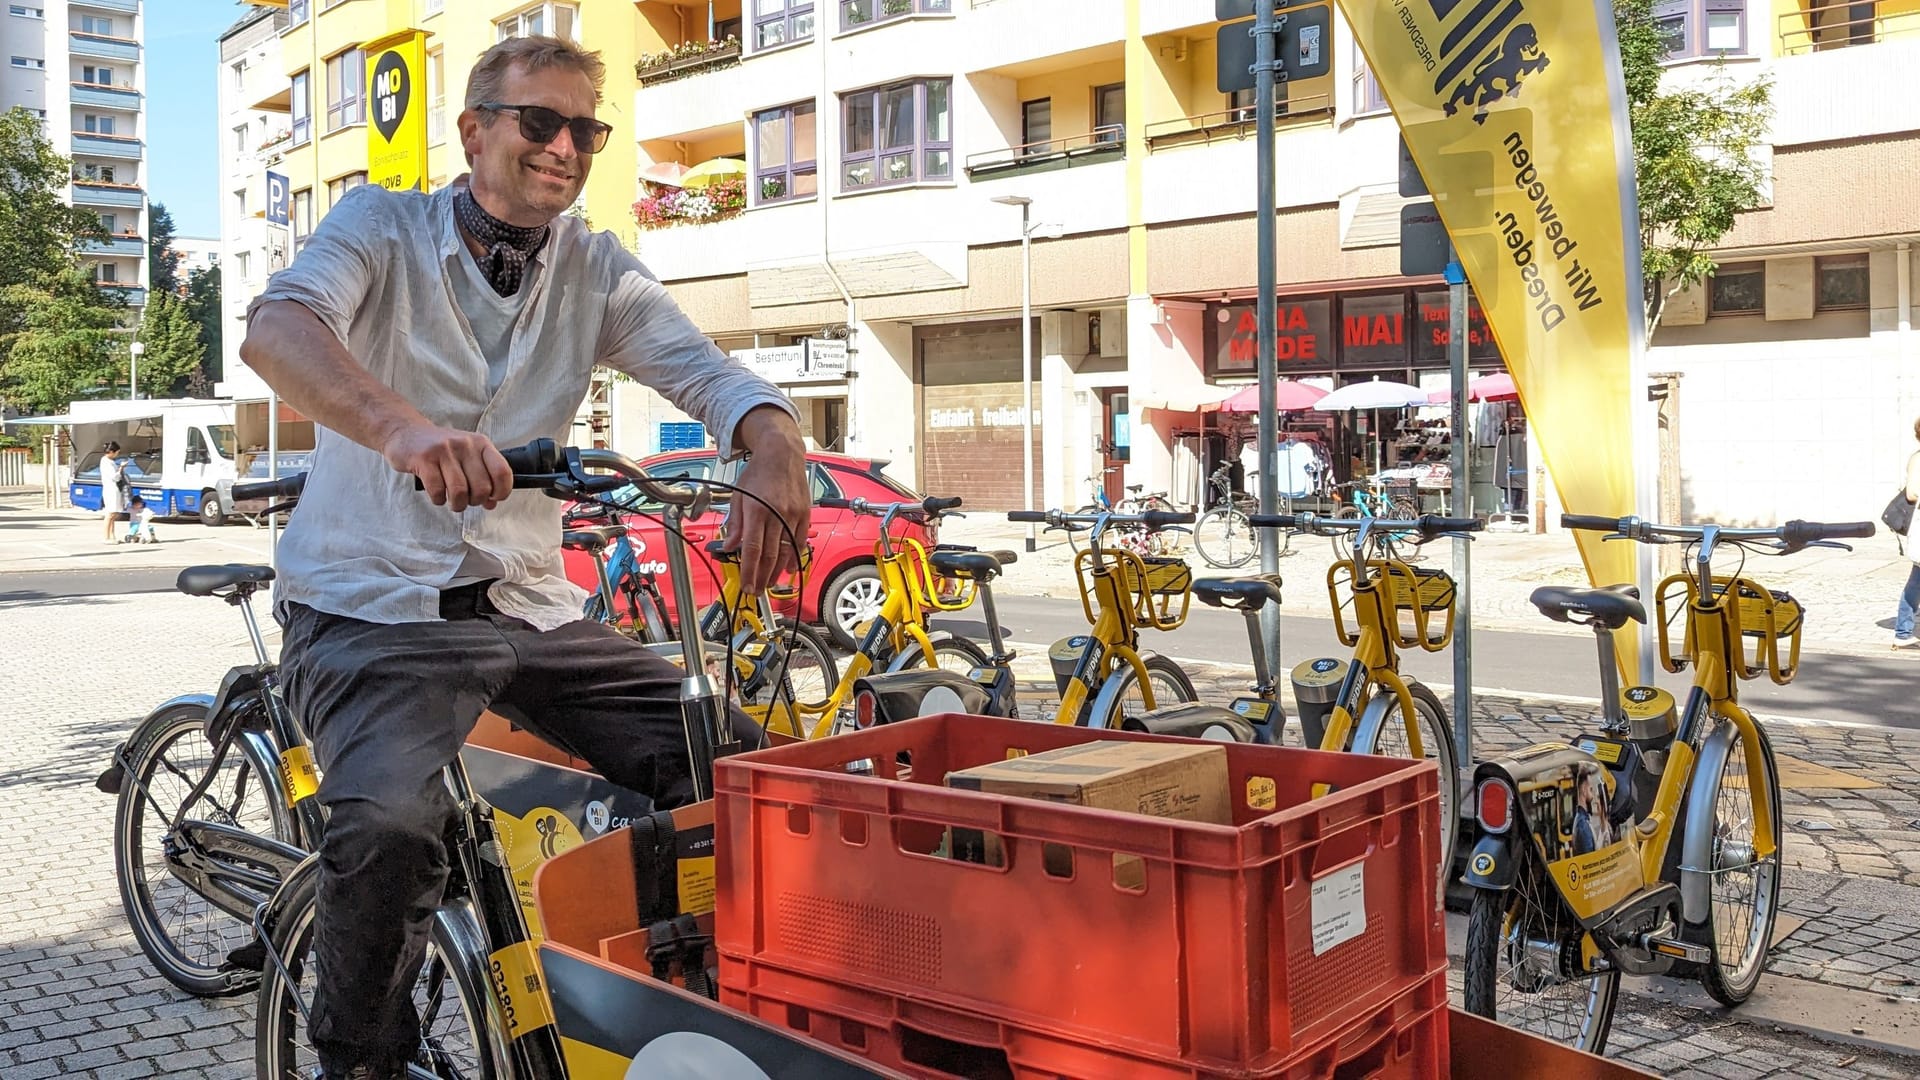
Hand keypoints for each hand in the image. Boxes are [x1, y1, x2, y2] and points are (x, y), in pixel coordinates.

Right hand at [382, 424, 511, 511]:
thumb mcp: (466, 457)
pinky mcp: (424, 459)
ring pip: (460, 491)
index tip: (492, 498)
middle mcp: (465, 444)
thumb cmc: (440, 449)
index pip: (502, 471)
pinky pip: (437, 490)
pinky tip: (437, 495)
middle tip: (466, 500)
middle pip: (482, 487)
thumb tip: (492, 503)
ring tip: (453, 502)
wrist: (405, 432)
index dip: (501, 491)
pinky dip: (439, 499)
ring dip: (458, 504)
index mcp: (481, 443)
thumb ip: (482, 478)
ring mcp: (444, 450)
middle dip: (475, 501)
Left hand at [724, 407, 809, 594]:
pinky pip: (799, 541)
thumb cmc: (758, 471)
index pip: (752, 549)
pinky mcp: (804, 514)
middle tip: (756, 590)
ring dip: (776, 571)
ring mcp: (792, 514)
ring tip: (769, 583)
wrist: (781, 453)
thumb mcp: (738, 494)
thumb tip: (730, 545)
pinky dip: (793, 557)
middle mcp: (776, 513)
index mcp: (756, 509)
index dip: (749, 571)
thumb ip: (734, 522)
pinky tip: (787, 568)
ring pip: (785, 551)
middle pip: (769, 554)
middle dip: (761, 576)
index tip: (747, 585)